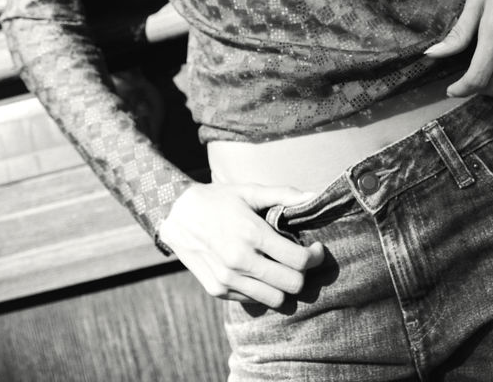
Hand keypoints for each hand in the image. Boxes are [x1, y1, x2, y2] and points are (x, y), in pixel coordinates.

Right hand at [157, 181, 324, 306]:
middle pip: (292, 285)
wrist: (176, 215)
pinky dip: (263, 289)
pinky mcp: (217, 290)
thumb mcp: (249, 191)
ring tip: (283, 268)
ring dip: (284, 286)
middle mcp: (239, 261)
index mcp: (251, 234)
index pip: (298, 260)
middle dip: (304, 273)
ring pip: (275, 300)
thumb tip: (314, 196)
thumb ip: (284, 194)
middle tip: (302, 260)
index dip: (315, 257)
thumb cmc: (218, 200)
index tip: (316, 249)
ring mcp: (227, 279)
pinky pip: (253, 300)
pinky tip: (260, 271)